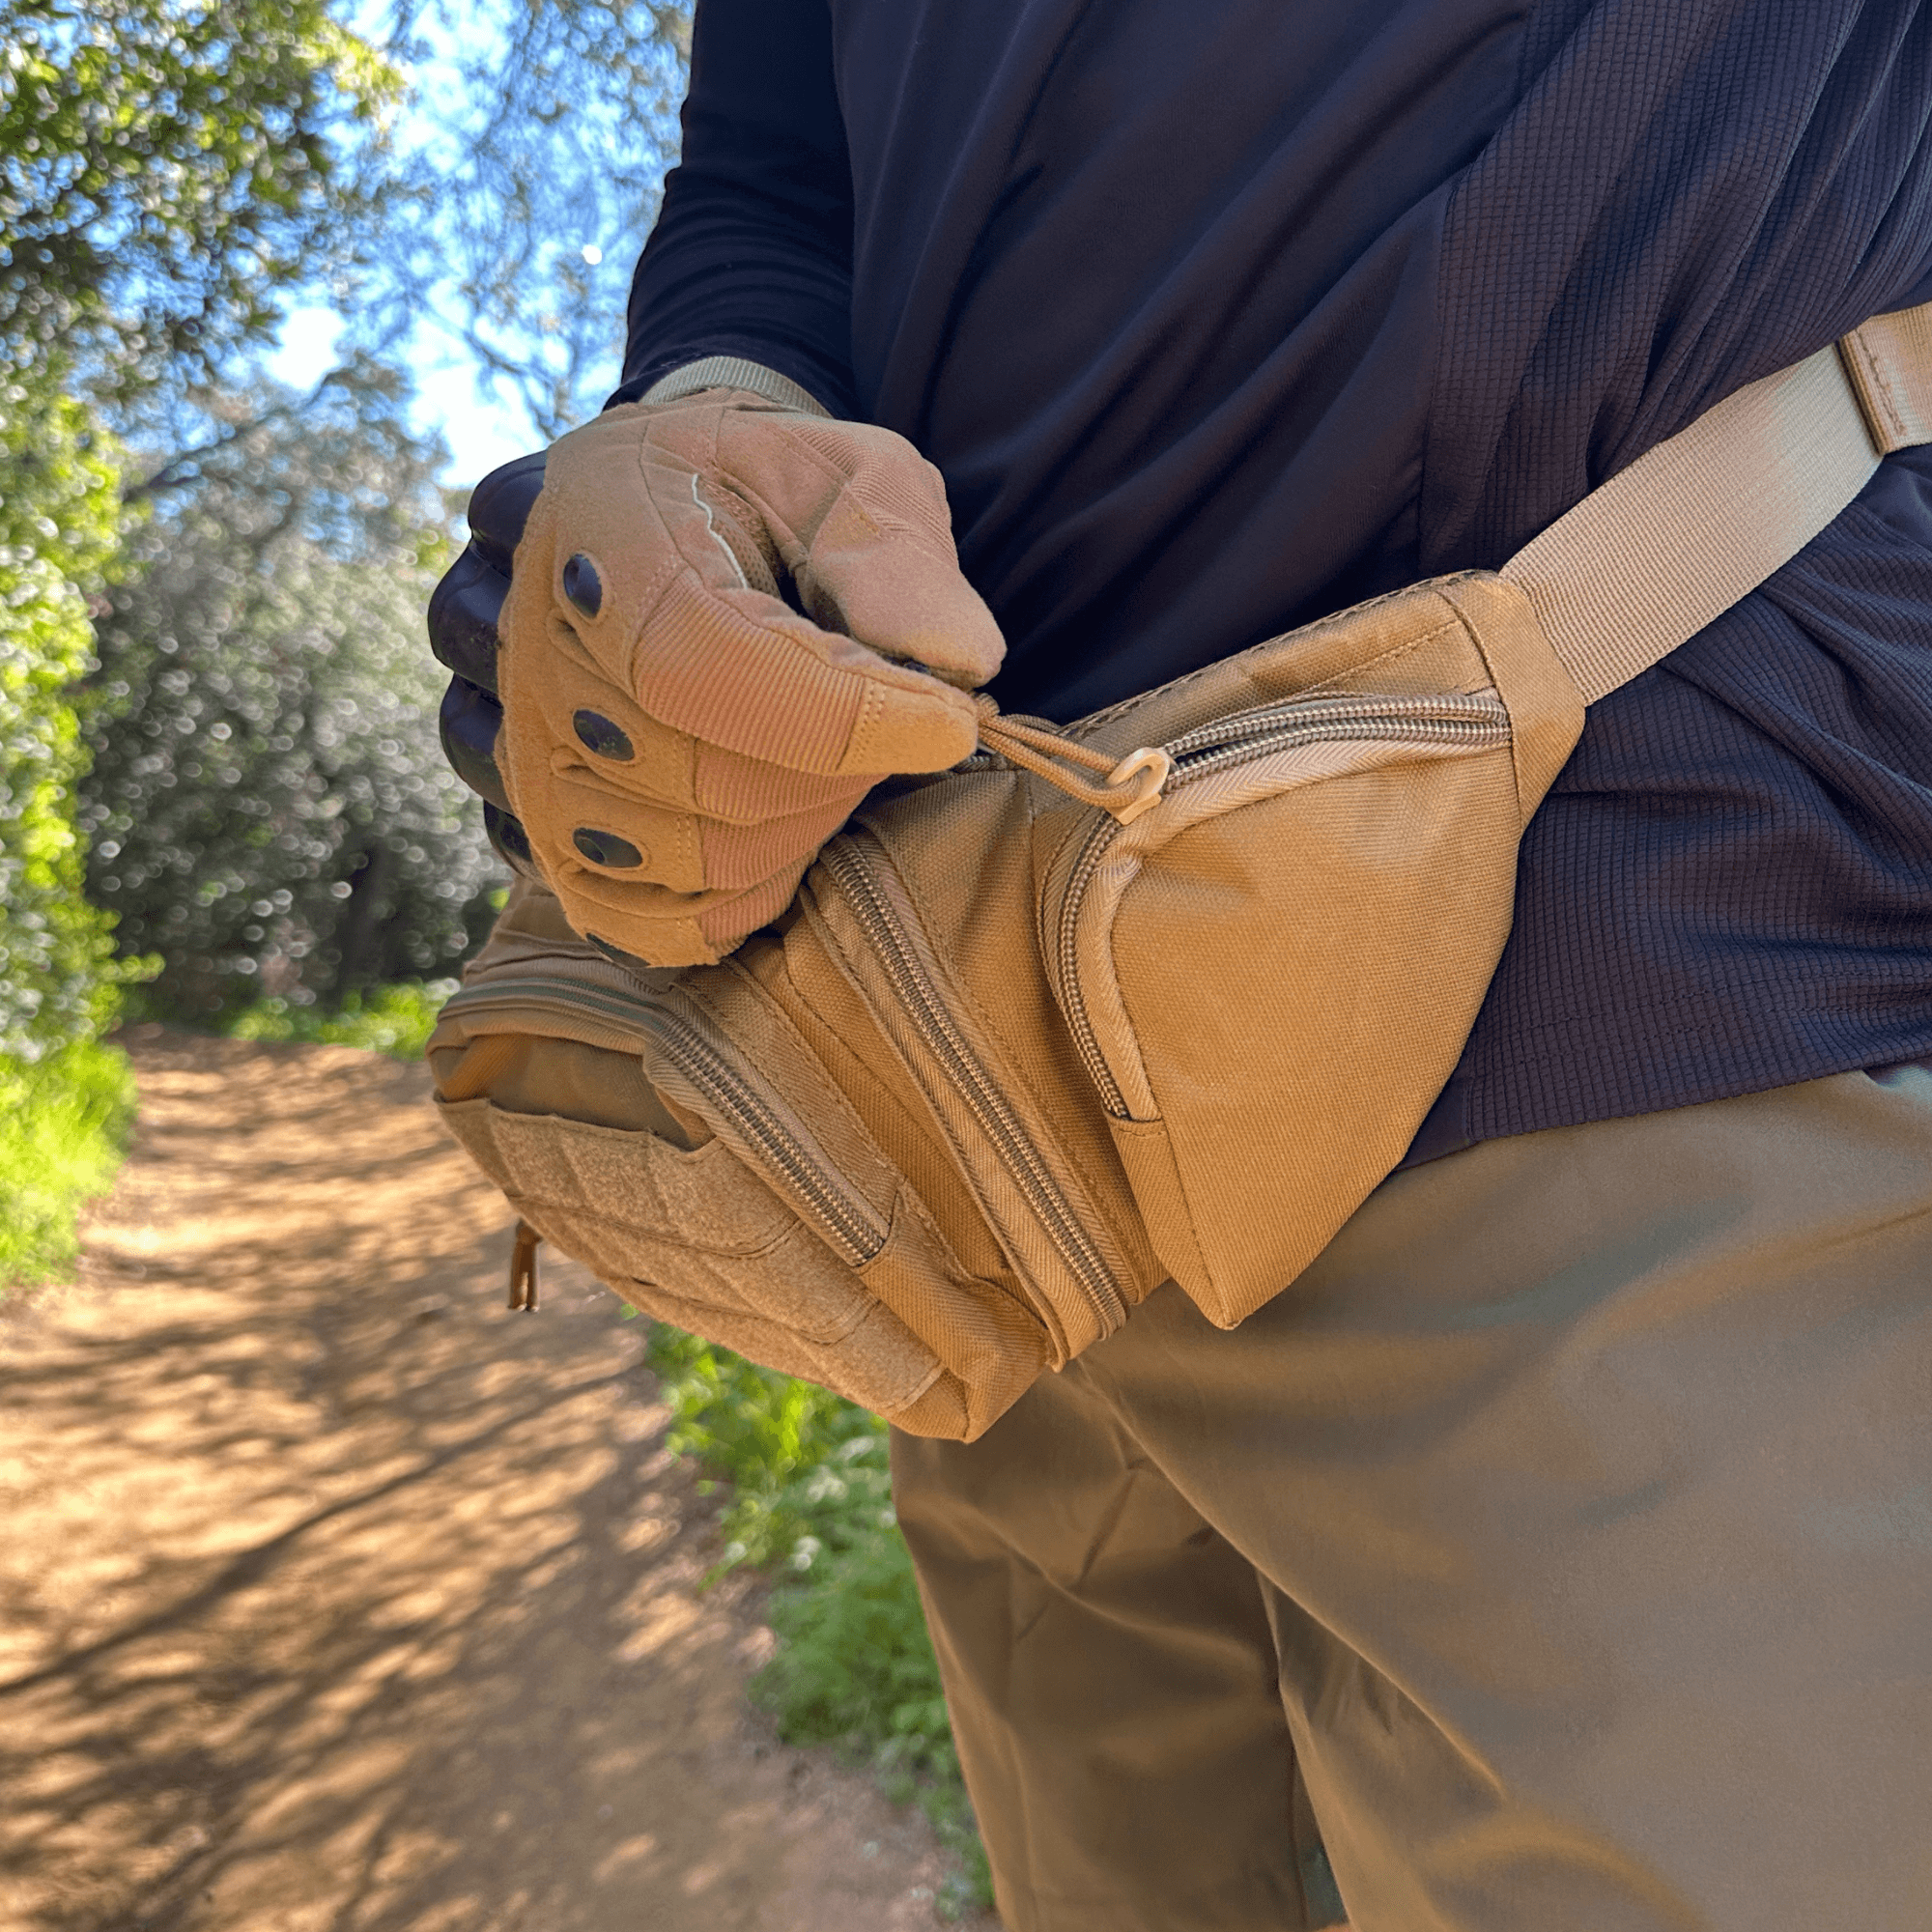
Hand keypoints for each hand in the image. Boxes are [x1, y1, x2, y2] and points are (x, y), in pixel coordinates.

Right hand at [427, 386, 1004, 966]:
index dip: (838, 714)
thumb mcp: (851, 479)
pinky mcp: (542, 835)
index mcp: (599, 516)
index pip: (701, 656)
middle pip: (699, 774)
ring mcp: (520, 749)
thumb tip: (952, 657)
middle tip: (902, 726)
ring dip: (800, 830)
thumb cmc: (778, 505)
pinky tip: (788, 836)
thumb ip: (899, 551)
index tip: (949, 723)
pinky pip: (642, 922)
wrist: (679, 524)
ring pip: (678, 856)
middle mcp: (528, 639)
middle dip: (840, 770)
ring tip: (841, 762)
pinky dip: (737, 901)